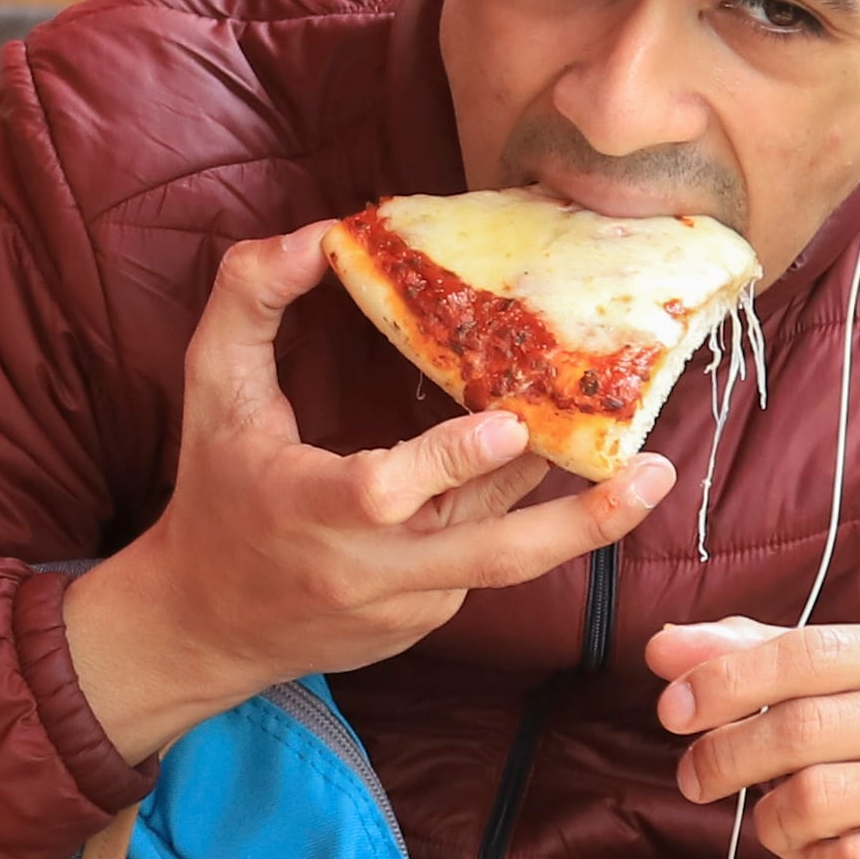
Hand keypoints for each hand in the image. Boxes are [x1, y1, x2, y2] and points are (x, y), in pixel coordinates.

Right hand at [64, 227, 673, 765]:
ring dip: (573, 516)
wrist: (205, 623)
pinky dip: (513, 515)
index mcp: (305, 508)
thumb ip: (247, 301)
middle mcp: (364, 570)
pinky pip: (480, 560)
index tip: (508, 424)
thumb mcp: (209, 388)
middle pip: (489, 555)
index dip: (448, 461)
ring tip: (646, 474)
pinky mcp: (424, 623)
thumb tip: (316, 235)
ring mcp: (403, 606)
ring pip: (498, 552)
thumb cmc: (213, 488)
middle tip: (654, 473)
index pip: (384, 493)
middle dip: (582, 523)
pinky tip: (547, 475)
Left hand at [650, 619, 859, 858]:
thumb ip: (763, 666)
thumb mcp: (848, 707)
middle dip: (728, 753)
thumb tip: (663, 645)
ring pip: (823, 797)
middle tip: (693, 779)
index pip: (813, 649)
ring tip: (779, 827)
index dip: (726, 679)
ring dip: (773, 821)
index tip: (670, 709)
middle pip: (810, 724)